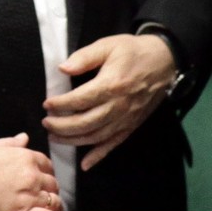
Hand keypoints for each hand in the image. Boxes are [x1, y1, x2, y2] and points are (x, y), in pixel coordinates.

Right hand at [0, 133, 66, 210]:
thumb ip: (13, 143)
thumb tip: (24, 138)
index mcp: (27, 158)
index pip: (47, 165)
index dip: (48, 173)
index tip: (46, 177)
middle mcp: (32, 176)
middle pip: (52, 183)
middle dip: (51, 188)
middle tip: (48, 193)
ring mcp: (29, 195)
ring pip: (52, 200)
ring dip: (55, 203)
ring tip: (54, 207)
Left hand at [42, 33, 175, 169]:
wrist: (165, 62)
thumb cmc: (133, 51)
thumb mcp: (108, 45)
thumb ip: (85, 57)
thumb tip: (62, 69)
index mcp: (111, 85)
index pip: (80, 100)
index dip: (60, 105)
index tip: (47, 104)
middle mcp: (118, 106)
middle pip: (85, 123)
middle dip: (62, 126)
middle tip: (46, 123)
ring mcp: (125, 119)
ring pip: (96, 137)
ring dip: (73, 141)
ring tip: (54, 137)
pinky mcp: (131, 126)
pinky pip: (113, 144)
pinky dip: (98, 156)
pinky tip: (84, 165)